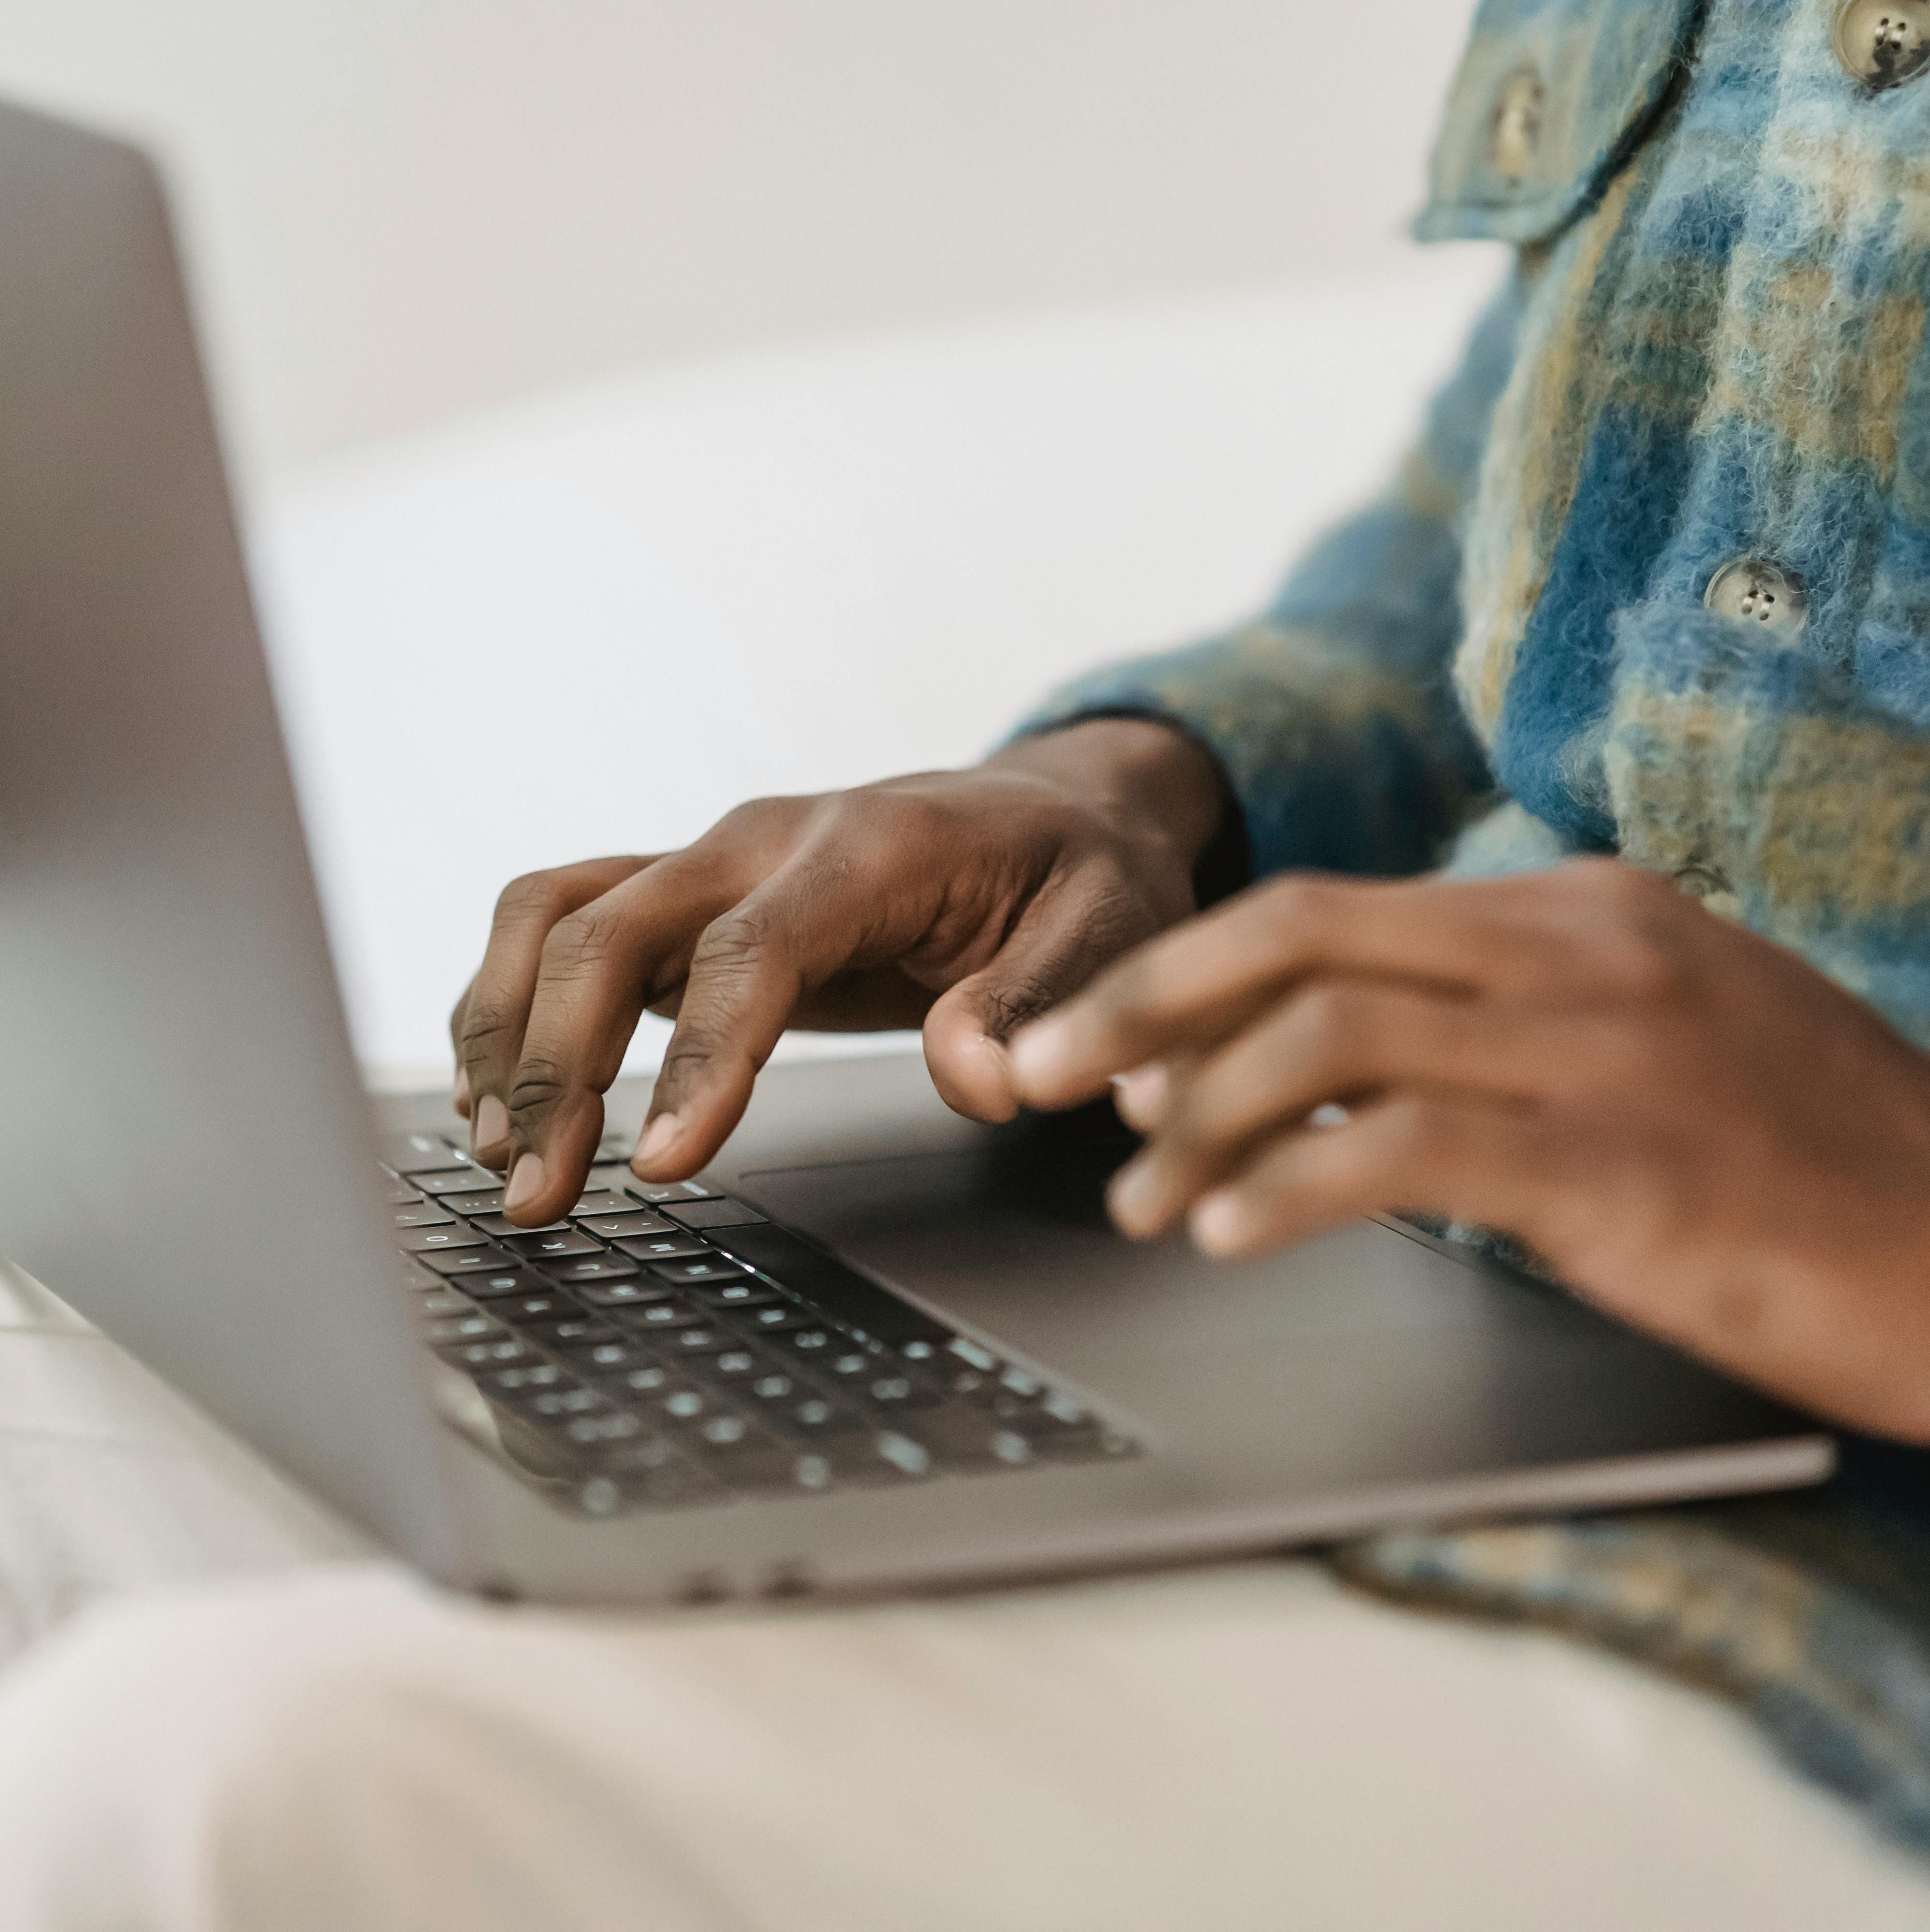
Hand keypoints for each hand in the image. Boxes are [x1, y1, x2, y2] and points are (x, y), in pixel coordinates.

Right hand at [450, 718, 1226, 1226]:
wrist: (1049, 810)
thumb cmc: (1079, 872)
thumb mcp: (1109, 928)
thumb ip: (1042, 1002)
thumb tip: (977, 1084)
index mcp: (872, 847)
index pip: (754, 948)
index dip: (699, 1057)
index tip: (658, 1165)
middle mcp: (766, 839)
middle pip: (611, 926)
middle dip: (557, 1063)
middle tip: (538, 1195)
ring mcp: (713, 860)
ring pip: (558, 914)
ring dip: (507, 1028)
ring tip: (501, 1154)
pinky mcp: (689, 898)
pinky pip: (564, 924)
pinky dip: (514, 1001)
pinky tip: (504, 1093)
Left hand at [1010, 859, 1929, 1441]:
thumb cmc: (1800, 1165)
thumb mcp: (1642, 1046)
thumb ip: (1489, 1027)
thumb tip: (1317, 1064)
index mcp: (1574, 910)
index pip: (1328, 911)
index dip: (1190, 974)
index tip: (1103, 1043)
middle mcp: (1576, 949)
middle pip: (1295, 935)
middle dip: (1139, 1003)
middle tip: (1030, 1074)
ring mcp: (1599, 1046)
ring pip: (1325, 1039)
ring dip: (1196, 1118)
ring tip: (1133, 1198)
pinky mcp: (1616, 1163)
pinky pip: (1402, 1150)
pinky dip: (1290, 1187)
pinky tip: (1230, 1234)